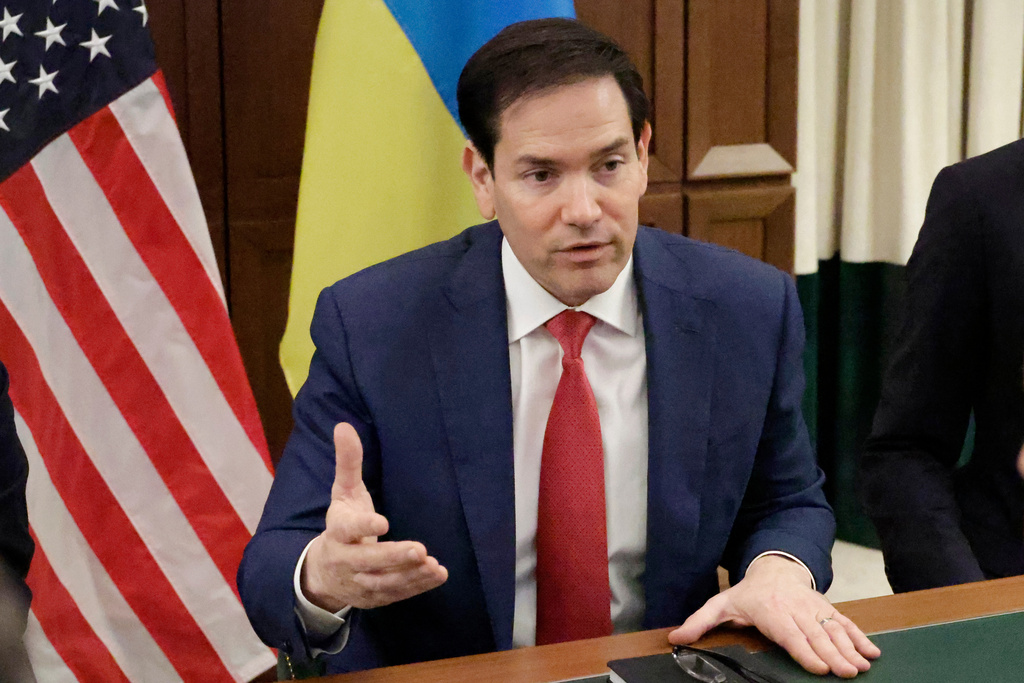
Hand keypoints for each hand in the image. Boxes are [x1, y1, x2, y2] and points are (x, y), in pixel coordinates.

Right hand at [301, 423, 448, 611]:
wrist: (323, 573)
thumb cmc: (341, 524)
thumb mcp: (343, 493)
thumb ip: (348, 462)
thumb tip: (343, 425)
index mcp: (338, 531)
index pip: (348, 529)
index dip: (364, 526)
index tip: (383, 522)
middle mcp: (346, 560)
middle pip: (368, 561)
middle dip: (393, 556)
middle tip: (419, 549)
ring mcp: (360, 582)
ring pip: (384, 582)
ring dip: (409, 575)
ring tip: (432, 565)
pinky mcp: (374, 597)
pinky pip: (396, 594)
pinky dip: (416, 586)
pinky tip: (436, 574)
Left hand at [669, 555, 879, 677]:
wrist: (774, 569)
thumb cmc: (747, 594)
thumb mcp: (721, 604)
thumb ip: (700, 622)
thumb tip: (675, 639)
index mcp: (771, 612)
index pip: (789, 634)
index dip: (804, 650)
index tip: (818, 667)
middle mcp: (795, 609)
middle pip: (815, 634)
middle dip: (832, 654)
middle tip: (847, 672)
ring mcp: (814, 608)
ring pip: (833, 629)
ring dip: (850, 648)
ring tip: (862, 666)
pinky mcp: (826, 608)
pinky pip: (845, 622)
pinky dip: (860, 637)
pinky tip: (872, 652)